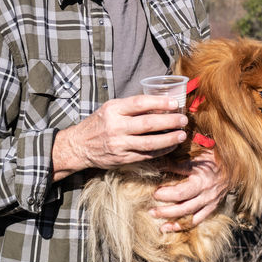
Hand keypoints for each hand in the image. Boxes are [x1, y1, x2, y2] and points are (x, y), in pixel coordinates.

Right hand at [51, 95, 186, 179]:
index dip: (160, 103)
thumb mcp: (110, 109)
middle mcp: (116, 127)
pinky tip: (170, 146)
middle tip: (183, 120)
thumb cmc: (98, 124)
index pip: (140, 103)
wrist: (79, 146)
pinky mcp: (122, 158)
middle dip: (169, 121)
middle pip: (148, 123)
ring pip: (149, 142)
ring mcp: (119, 144)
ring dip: (169, 139)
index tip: (175, 103)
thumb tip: (159, 105)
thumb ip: (130, 107)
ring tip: (181, 135)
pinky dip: (161, 151)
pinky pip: (146, 155)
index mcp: (113, 110)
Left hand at [150, 150, 228, 230]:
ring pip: (189, 217)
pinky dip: (181, 226)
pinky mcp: (211, 208)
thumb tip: (157, 164)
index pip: (181, 192)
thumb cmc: (212, 157)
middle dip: (165, 210)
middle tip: (150, 210)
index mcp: (202, 180)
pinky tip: (167, 227)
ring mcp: (210, 202)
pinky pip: (196, 221)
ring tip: (156, 219)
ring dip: (171, 220)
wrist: (233, 166)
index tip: (154, 192)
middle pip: (183, 207)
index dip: (166, 194)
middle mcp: (206, 194)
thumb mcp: (196, 156)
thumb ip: (177, 163)